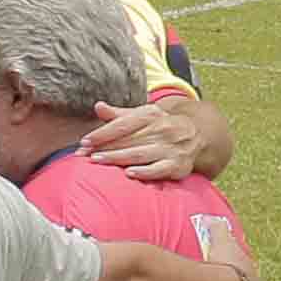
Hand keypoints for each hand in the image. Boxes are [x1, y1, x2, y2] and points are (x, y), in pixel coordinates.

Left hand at [86, 84, 229, 183]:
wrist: (197, 134)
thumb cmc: (160, 126)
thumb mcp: (143, 116)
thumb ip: (119, 115)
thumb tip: (98, 106)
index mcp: (152, 115)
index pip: (123, 124)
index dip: (102, 133)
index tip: (85, 142)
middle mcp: (163, 129)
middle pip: (128, 140)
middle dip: (104, 148)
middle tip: (83, 155)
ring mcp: (171, 147)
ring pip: (140, 153)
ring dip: (118, 158)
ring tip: (98, 161)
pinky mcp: (178, 165)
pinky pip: (159, 169)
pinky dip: (145, 172)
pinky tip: (129, 173)